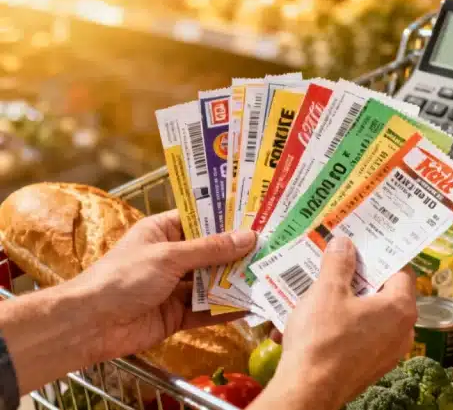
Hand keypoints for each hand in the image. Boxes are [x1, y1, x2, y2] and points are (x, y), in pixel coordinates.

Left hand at [67, 210, 255, 362]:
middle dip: (238, 253)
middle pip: (211, 252)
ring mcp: (174, 287)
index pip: (200, 219)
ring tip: (268, 275)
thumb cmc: (122, 278)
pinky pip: (207, 310)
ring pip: (212, 282)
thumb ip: (210, 250)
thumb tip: (248, 237)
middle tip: (272, 247)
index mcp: (162, 231)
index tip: (257, 216)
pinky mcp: (176, 314)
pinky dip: (226, 309)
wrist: (90, 325)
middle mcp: (170, 257)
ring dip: (235, 281)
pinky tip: (250, 306)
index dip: (227, 218)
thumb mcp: (169, 256)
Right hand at [254, 236, 416, 409]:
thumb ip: (339, 263)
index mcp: (400, 308)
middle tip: (338, 265)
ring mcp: (387, 353)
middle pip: (385, 294)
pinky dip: (342, 327)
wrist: (308, 391)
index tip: (363, 246)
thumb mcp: (327, 291)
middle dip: (359, 279)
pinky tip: (315, 322)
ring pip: (370, 317)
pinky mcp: (370, 368)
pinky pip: (360, 338)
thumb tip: (345, 243)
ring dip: (347, 303)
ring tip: (321, 292)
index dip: (381, 256)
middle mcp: (402, 332)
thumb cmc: (322, 338)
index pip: (401, 271)